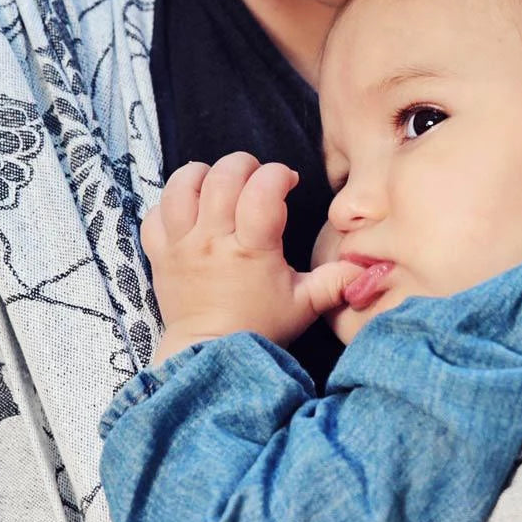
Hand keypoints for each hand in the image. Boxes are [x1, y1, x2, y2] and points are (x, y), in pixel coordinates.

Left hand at [141, 153, 362, 360]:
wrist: (210, 356)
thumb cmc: (260, 327)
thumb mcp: (306, 305)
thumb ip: (337, 281)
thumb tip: (367, 266)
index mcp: (251, 248)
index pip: (262, 190)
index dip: (278, 175)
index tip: (288, 183)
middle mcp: (213, 240)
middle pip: (221, 176)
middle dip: (244, 165)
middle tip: (258, 179)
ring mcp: (181, 245)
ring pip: (181, 185)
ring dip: (202, 174)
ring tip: (220, 183)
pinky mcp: (159, 254)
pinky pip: (154, 213)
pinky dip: (170, 203)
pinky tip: (190, 210)